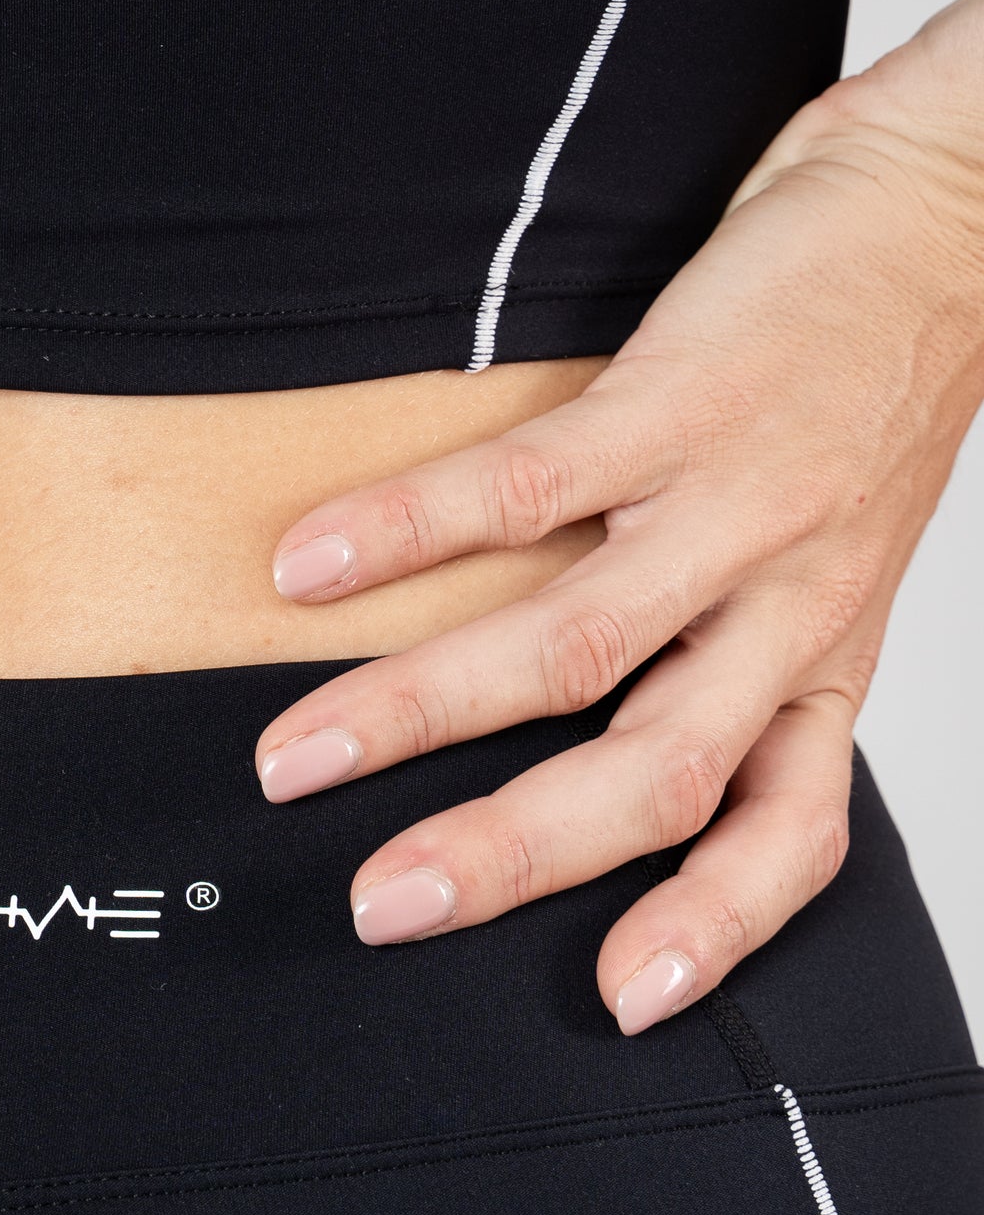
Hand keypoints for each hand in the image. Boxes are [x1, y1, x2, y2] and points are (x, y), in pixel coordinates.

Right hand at [255, 0, 983, 1031]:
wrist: (944, 211)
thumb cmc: (869, 377)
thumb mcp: (836, 539)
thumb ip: (735, 628)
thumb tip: (587, 714)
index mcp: (826, 648)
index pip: (793, 829)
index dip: (715, 930)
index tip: (621, 1003)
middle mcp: (789, 598)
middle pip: (655, 770)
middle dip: (508, 854)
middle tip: (381, 904)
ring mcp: (735, 499)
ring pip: (574, 645)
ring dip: (420, 713)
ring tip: (297, 754)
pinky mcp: (679, 397)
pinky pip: (527, 486)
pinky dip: (406, 531)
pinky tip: (313, 562)